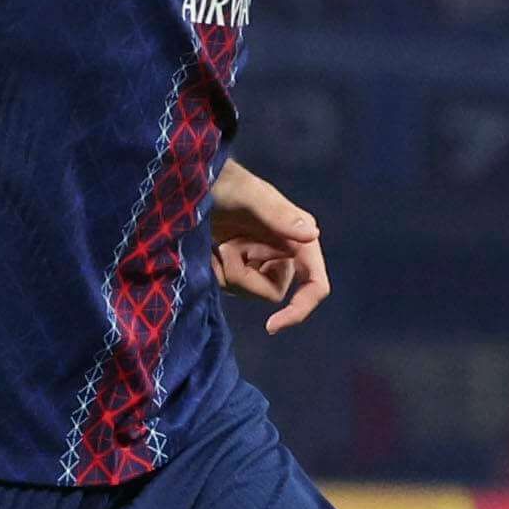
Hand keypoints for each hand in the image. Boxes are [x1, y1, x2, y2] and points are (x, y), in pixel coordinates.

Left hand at [211, 158, 330, 333]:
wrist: (193, 183)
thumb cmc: (224, 182)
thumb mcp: (248, 195)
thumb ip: (278, 215)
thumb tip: (312, 235)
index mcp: (299, 238)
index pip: (315, 285)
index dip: (300, 310)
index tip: (271, 325)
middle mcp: (286, 253)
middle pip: (274, 293)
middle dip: (245, 276)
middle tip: (226, 246)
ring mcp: (263, 261)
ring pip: (252, 292)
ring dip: (229, 272)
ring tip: (218, 243)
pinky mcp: (243, 265)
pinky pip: (235, 287)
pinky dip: (219, 272)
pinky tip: (212, 249)